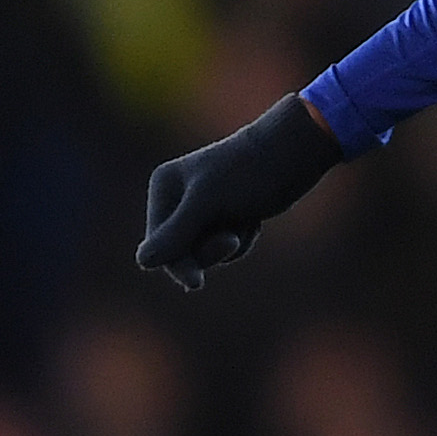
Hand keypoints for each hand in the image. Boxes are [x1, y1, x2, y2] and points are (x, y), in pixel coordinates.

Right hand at [137, 94, 344, 288]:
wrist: (293, 153)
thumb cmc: (249, 173)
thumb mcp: (208, 204)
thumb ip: (176, 233)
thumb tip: (142, 262)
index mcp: (164, 187)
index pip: (158, 245)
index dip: (178, 265)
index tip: (197, 282)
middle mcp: (178, 197)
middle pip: (181, 252)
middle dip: (209, 252)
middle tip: (232, 239)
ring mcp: (203, 207)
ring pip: (207, 252)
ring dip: (230, 245)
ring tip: (246, 218)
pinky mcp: (226, 214)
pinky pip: (226, 246)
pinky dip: (243, 239)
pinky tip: (254, 218)